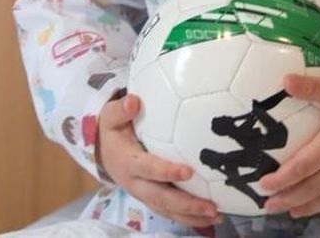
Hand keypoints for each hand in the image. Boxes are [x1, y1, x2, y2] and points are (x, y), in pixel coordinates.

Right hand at [96, 92, 220, 229]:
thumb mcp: (110, 117)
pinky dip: (189, 218)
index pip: (148, 168)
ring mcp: (144, 194)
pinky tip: (210, 218)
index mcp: (128, 162)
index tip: (188, 171)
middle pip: (161, 198)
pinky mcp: (151, 199)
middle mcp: (136, 183)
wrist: (102, 152)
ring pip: (167, 210)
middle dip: (186, 204)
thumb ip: (120, 109)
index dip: (166, 172)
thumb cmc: (112, 131)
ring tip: (216, 216)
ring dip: (191, 216)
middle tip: (211, 207)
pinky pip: (170, 212)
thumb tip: (133, 101)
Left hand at [261, 72, 319, 217]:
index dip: (282, 178)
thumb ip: (312, 87)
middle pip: (311, 187)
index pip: (303, 166)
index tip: (263, 184)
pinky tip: (309, 207)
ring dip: (303, 205)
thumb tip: (284, 81)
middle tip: (266, 205)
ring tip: (284, 212)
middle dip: (287, 197)